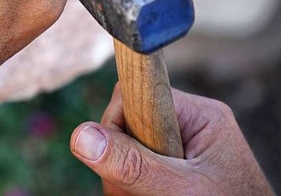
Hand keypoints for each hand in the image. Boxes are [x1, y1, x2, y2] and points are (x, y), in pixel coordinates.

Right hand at [70, 84, 273, 194]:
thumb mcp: (181, 191)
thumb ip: (133, 165)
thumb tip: (80, 135)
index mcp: (200, 116)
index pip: (138, 95)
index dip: (119, 123)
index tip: (118, 156)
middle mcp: (188, 127)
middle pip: (126, 126)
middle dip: (122, 164)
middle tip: (138, 194)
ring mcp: (178, 152)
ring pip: (124, 153)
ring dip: (124, 184)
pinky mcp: (170, 173)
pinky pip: (133, 171)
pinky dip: (129, 191)